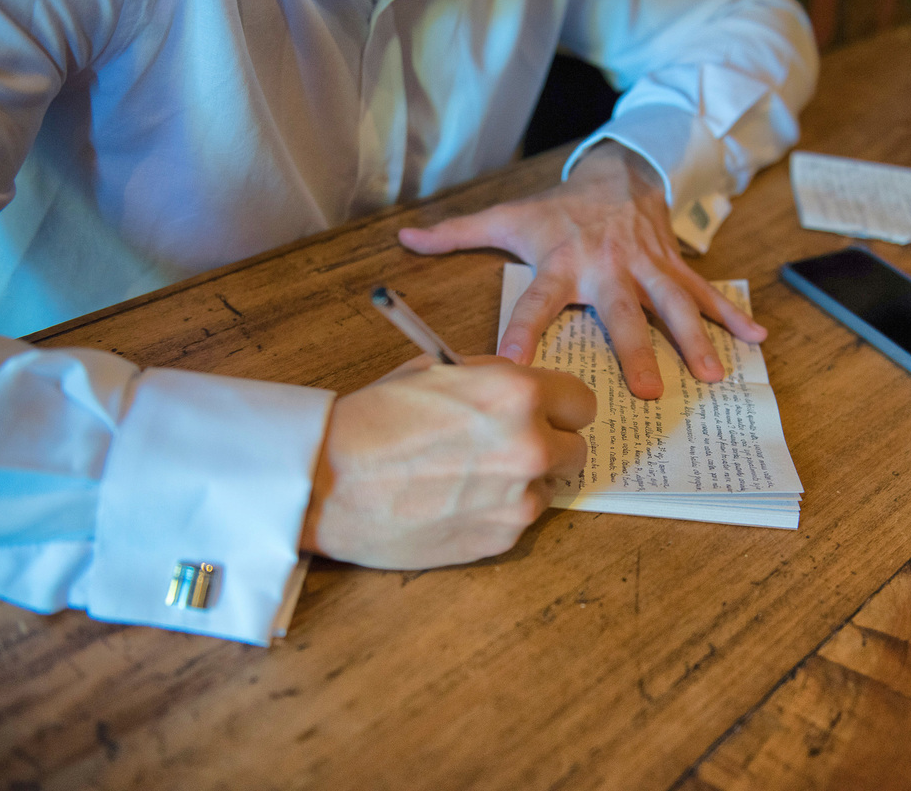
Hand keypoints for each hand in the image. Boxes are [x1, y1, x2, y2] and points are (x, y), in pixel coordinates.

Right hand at [300, 357, 595, 568]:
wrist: (327, 482)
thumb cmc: (373, 420)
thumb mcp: (437, 371)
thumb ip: (494, 378)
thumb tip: (526, 389)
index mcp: (517, 394)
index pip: (583, 402)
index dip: (560, 407)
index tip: (544, 413)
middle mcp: (530, 447)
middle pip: (576, 449)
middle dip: (550, 444)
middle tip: (508, 445)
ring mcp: (519, 499)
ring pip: (550, 487)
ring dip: (526, 480)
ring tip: (473, 475)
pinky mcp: (501, 539)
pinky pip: (520, 519)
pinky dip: (500, 511)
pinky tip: (458, 501)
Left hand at [398, 142, 766, 399]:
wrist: (618, 173)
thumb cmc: (559, 209)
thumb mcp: (508, 217)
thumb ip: (458, 234)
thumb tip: (403, 241)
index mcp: (562, 261)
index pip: (536, 299)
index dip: (521, 329)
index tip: (508, 364)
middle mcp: (608, 266)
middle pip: (621, 310)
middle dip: (634, 348)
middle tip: (645, 389)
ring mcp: (648, 267)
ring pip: (674, 304)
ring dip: (695, 338)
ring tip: (714, 373)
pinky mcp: (675, 266)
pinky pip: (706, 291)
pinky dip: (733, 314)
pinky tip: (757, 338)